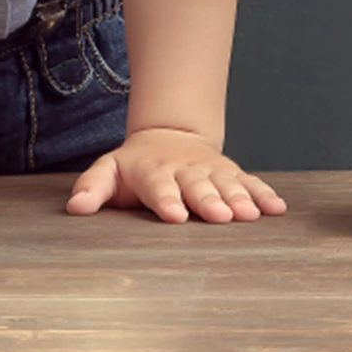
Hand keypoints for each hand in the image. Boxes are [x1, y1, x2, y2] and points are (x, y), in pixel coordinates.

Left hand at [66, 128, 286, 223]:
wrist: (170, 135)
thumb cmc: (136, 165)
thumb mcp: (110, 170)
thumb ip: (93, 187)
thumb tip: (74, 207)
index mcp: (153, 173)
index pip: (159, 188)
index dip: (166, 200)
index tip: (174, 215)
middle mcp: (185, 171)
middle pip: (197, 187)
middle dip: (208, 200)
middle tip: (219, 216)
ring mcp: (210, 171)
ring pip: (226, 184)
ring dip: (239, 199)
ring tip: (249, 215)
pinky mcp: (231, 173)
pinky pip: (249, 182)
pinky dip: (263, 194)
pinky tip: (277, 209)